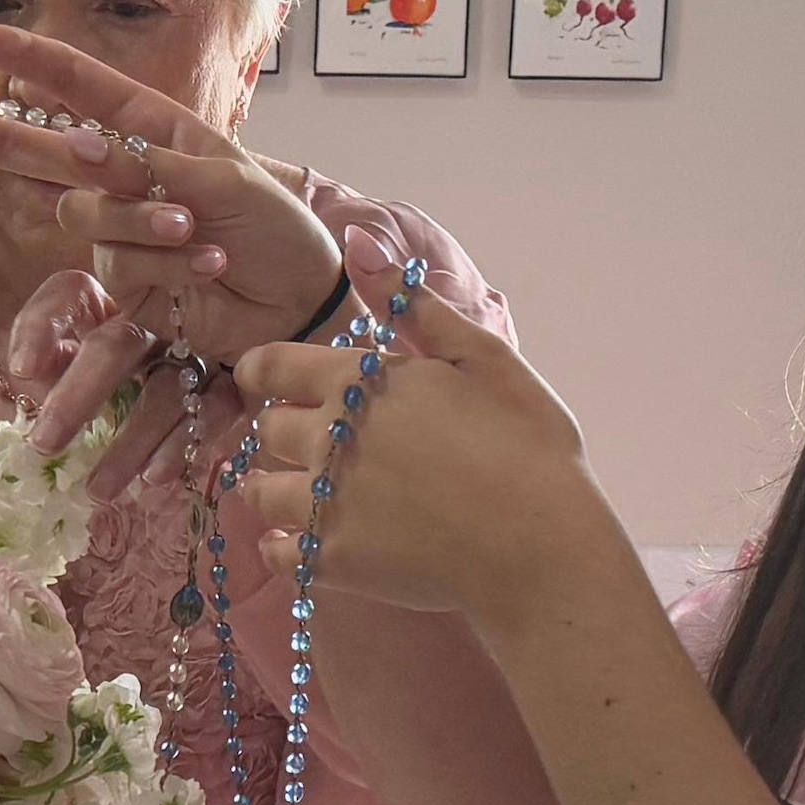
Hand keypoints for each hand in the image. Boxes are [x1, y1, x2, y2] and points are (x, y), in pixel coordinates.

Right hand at [0, 30, 348, 366]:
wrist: (307, 305)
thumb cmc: (280, 230)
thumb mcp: (227, 181)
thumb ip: (148, 168)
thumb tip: (74, 151)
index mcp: (152, 131)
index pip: (78, 87)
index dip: (24, 61)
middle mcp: (124, 177)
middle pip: (29, 147)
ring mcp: (120, 234)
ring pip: (85, 219)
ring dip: (142, 225)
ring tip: (201, 235)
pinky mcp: (127, 289)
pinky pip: (115, 271)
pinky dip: (159, 267)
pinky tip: (205, 264)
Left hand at [238, 253, 626, 637]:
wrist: (542, 545)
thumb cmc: (527, 445)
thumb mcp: (482, 357)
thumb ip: (413, 306)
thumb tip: (357, 241)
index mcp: (360, 382)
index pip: (271, 367)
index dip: (261, 371)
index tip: (265, 380)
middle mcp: (329, 439)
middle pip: (268, 429)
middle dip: (280, 430)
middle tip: (308, 440)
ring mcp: (327, 503)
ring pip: (262, 492)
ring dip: (272, 487)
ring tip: (297, 492)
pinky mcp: (335, 562)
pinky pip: (279, 555)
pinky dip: (282, 548)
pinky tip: (302, 543)